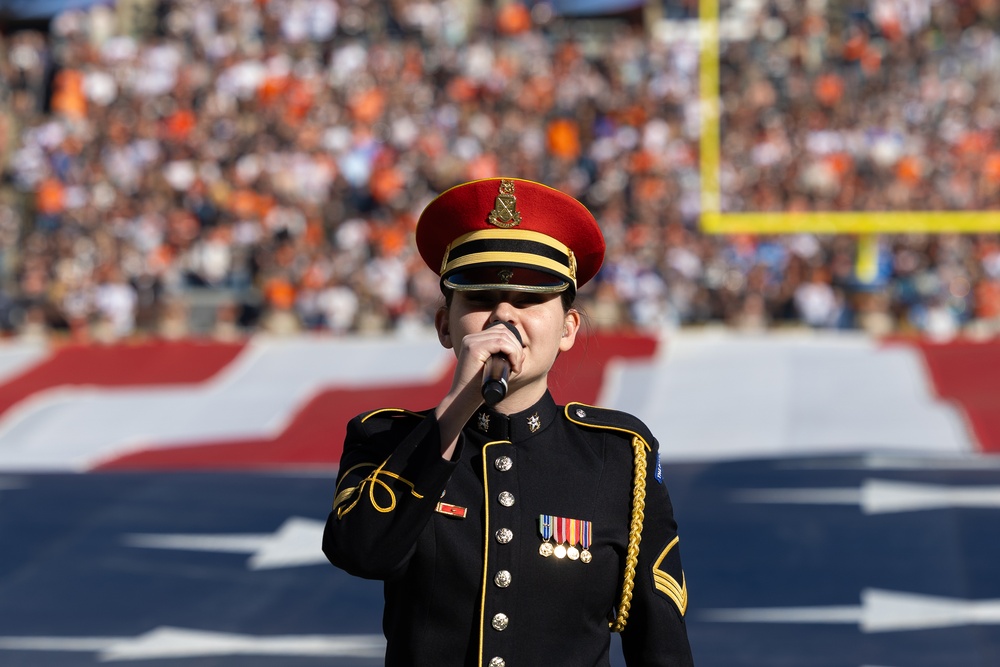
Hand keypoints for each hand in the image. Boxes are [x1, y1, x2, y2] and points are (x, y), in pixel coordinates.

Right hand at [435, 323, 523, 456]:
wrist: (463, 399)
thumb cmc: (478, 387)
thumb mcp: (494, 369)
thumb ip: (505, 359)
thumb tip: (523, 353)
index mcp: (474, 340)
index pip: (500, 331)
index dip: (513, 343)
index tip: (516, 362)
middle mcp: (471, 338)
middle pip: (503, 331)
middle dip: (516, 347)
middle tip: (518, 366)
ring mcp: (471, 342)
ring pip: (504, 336)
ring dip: (516, 351)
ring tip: (516, 368)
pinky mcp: (473, 349)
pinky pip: (500, 343)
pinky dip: (512, 353)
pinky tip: (513, 366)